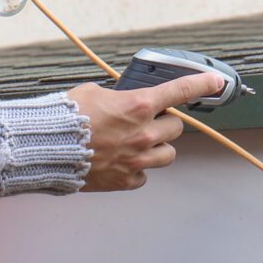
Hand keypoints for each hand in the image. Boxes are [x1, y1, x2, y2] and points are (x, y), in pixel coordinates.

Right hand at [66, 72, 224, 191]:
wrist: (46, 148)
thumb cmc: (64, 118)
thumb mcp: (94, 93)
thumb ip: (118, 99)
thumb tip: (123, 103)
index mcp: (138, 106)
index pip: (181, 91)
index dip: (203, 85)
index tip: (216, 83)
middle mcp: (144, 133)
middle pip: (175, 127)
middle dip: (164, 123)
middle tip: (145, 122)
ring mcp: (137, 159)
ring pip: (168, 154)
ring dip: (157, 147)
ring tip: (137, 144)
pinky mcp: (126, 179)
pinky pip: (145, 175)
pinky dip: (138, 169)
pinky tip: (122, 162)